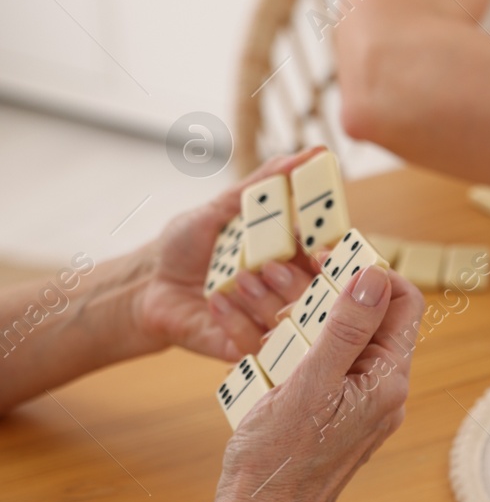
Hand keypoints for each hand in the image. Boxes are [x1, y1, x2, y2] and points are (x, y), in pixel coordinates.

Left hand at [130, 150, 322, 361]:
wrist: (145, 287)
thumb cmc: (184, 246)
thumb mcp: (222, 208)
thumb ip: (266, 184)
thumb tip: (311, 152)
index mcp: (293, 256)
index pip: (330, 255)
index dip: (332, 252)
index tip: (321, 246)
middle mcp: (290, 290)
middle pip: (319, 291)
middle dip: (298, 278)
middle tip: (270, 264)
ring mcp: (271, 321)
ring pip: (292, 318)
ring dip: (264, 296)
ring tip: (234, 280)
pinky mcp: (250, 349)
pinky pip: (260, 343)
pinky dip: (237, 320)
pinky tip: (214, 302)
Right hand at [213, 266, 423, 501]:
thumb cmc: (280, 459)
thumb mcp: (311, 383)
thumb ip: (346, 328)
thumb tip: (375, 276)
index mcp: (388, 380)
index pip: (403, 303)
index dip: (371, 271)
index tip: (328, 255)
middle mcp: (384, 391)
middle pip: (371, 318)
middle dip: (330, 289)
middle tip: (283, 272)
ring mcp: (360, 405)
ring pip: (341, 341)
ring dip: (306, 315)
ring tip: (260, 296)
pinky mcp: (333, 415)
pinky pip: (322, 366)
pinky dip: (295, 345)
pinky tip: (259, 338)